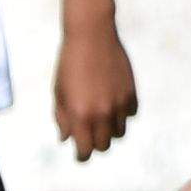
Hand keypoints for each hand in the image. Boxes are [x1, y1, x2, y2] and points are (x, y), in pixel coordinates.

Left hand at [52, 17, 139, 162]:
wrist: (91, 36)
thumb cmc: (68, 64)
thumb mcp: (59, 92)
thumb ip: (62, 118)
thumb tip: (66, 139)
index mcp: (80, 115)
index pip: (85, 151)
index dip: (81, 155)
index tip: (80, 151)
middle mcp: (102, 114)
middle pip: (104, 146)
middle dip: (95, 143)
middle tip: (89, 133)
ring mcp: (119, 104)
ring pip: (119, 133)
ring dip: (109, 130)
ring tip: (100, 115)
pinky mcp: (132, 93)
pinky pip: (130, 115)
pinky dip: (123, 113)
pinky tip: (113, 101)